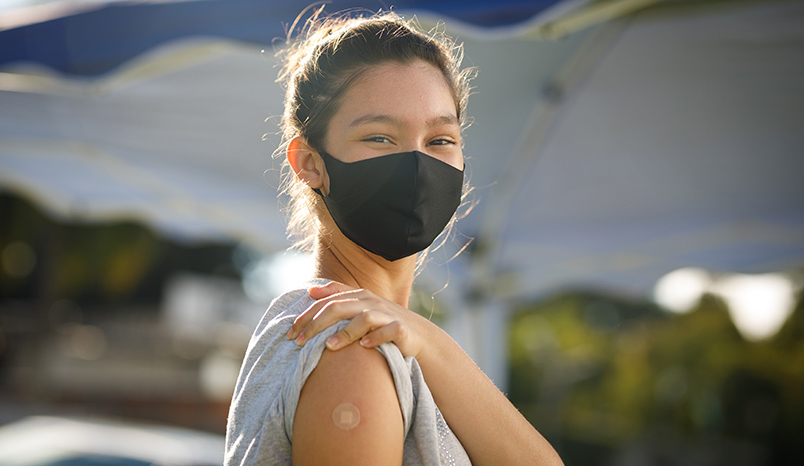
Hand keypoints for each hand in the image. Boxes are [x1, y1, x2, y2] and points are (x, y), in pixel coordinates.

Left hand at [286, 281, 426, 357]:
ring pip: (363, 318)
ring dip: (345, 332)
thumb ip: (337, 298)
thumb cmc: (383, 324)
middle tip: (299, 341)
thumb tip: (311, 291)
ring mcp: (387, 315)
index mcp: (358, 296)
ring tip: (329, 346)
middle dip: (316, 324)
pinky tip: (363, 347)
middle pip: (339, 308)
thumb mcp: (360, 308)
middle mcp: (371, 302)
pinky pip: (388, 331)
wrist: (419, 336)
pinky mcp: (401, 329)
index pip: (327, 302)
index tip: (290, 332)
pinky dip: (375, 337)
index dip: (307, 315)